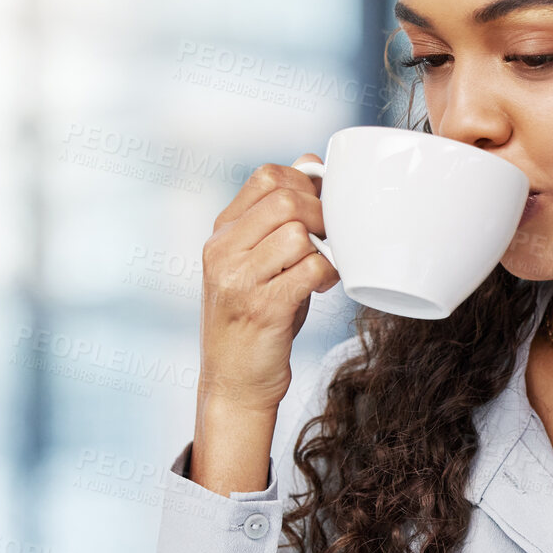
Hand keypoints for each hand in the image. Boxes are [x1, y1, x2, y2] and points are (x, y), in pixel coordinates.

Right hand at [196, 155, 337, 414]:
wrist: (233, 384)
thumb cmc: (255, 321)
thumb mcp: (256, 265)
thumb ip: (276, 222)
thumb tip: (313, 168)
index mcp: (221, 234)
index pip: (265, 177)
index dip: (305, 183)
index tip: (322, 206)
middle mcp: (222, 252)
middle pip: (285, 199)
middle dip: (321, 214)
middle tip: (330, 238)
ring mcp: (238, 280)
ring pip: (297, 233)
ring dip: (324, 248)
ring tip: (322, 269)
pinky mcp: (261, 309)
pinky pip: (310, 270)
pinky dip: (327, 274)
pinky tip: (322, 287)